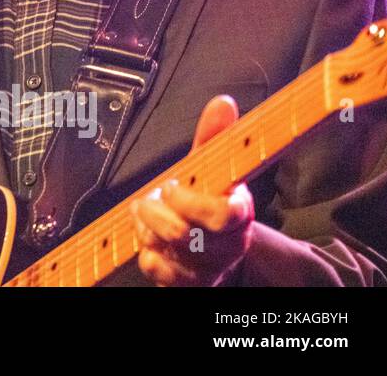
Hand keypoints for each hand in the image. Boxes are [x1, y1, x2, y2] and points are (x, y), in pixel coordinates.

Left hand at [131, 95, 254, 285]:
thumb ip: (214, 136)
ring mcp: (211, 268)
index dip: (190, 201)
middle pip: (185, 233)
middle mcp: (230, 245)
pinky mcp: (190, 285)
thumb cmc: (207, 199)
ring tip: (149, 217)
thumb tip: (223, 101)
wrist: (214, 246)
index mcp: (239, 212)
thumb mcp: (211, 168)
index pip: (225, 215)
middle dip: (157, 212)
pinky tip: (151, 242)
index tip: (171, 186)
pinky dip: (147, 252)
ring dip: (148, 229)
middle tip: (152, 199)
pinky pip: (157, 270)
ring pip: (168, 250)